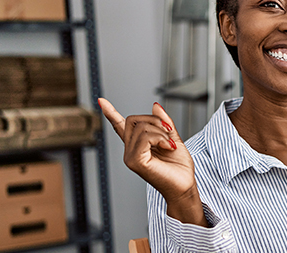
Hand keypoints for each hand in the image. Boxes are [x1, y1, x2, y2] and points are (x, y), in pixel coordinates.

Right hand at [98, 98, 206, 225]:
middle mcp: (130, 151)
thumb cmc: (180, 168)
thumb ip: (164, 123)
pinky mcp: (135, 161)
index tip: (101, 100)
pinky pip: (145, 137)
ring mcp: (130, 157)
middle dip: (155, 121)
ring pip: (142, 127)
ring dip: (162, 132)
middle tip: (169, 134)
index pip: (120, 127)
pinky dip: (161, 138)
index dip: (111, 113)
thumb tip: (155, 105)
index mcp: (137, 146)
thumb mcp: (173, 138)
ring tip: (170, 145)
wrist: (185, 186)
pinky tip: (169, 147)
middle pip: (134, 120)